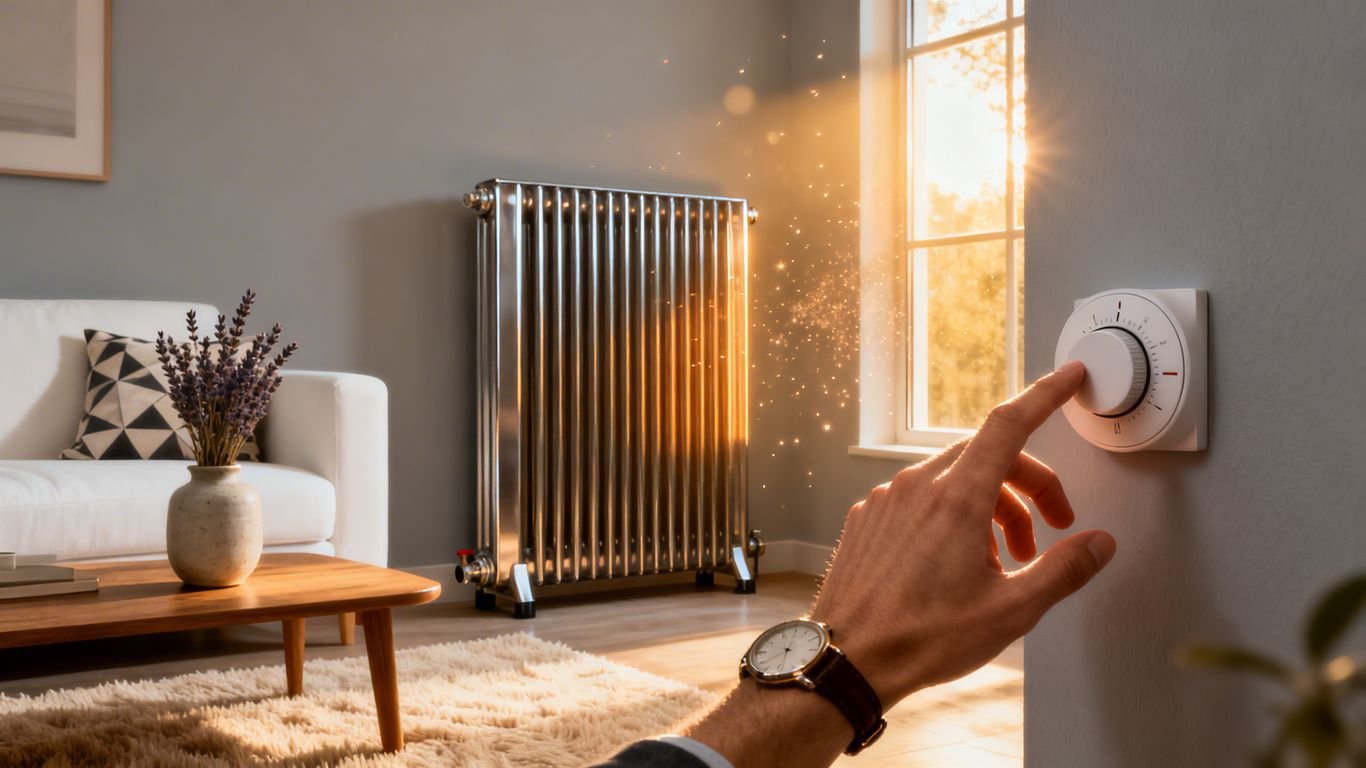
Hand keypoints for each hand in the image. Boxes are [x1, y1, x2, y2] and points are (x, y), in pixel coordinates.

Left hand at [810, 360, 1115, 706]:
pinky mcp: (866, 518)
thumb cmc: (921, 639)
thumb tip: (1098, 544)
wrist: (848, 660)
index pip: (1009, 424)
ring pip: (953, 480)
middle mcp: (917, 487)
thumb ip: (1063, 569)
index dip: (1045, 395)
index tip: (1068, 379)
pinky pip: (919, 499)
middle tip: (1053, 525)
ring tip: (1005, 561)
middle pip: (988, 456)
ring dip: (991, 507)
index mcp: (956, 498)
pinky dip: (950, 517)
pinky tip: (958, 564)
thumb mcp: (1012, 611)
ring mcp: (886, 500)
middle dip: (1029, 484)